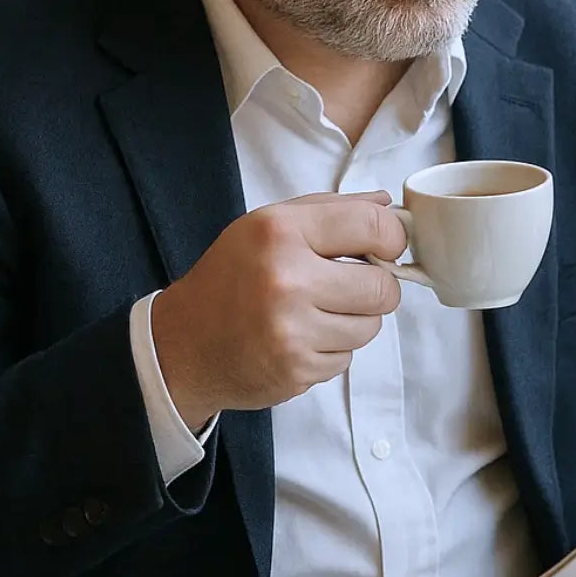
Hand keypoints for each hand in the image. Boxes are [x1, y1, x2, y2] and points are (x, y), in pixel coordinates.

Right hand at [151, 191, 405, 428]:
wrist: (183, 345)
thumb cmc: (230, 277)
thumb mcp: (267, 225)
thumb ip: (331, 210)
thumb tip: (388, 205)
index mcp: (280, 231)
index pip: (373, 225)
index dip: (392, 237)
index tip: (385, 246)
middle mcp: (287, 279)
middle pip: (383, 287)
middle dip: (376, 287)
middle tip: (350, 285)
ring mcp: (292, 331)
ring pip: (370, 327)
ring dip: (354, 321)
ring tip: (317, 313)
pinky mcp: (296, 370)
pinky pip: (347, 359)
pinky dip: (332, 350)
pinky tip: (301, 338)